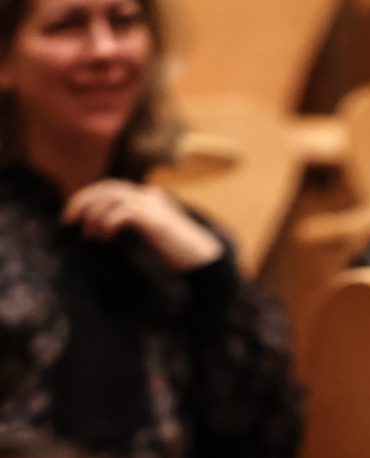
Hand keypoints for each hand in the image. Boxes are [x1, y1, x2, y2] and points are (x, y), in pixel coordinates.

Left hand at [62, 181, 223, 271]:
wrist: (205, 260)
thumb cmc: (181, 252)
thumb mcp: (155, 233)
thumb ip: (137, 222)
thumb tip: (108, 225)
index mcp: (147, 196)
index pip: (110, 187)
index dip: (87, 197)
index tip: (72, 214)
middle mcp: (148, 196)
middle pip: (107, 187)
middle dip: (82, 201)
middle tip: (67, 219)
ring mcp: (152, 206)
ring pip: (112, 197)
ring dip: (93, 214)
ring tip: (87, 233)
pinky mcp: (154, 220)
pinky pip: (123, 213)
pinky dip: (107, 223)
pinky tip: (103, 236)